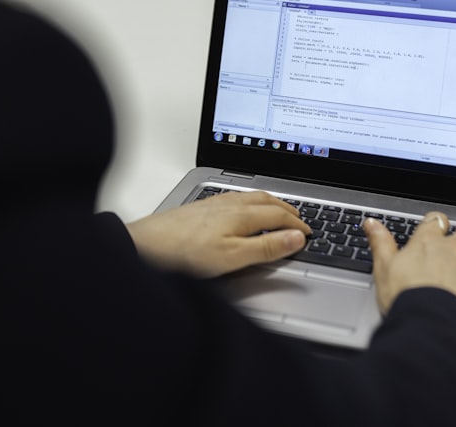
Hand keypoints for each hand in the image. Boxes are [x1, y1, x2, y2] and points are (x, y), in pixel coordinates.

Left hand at [126, 191, 310, 277]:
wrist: (146, 245)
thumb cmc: (184, 253)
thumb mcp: (233, 257)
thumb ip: (267, 248)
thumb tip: (296, 238)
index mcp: (242, 214)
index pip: (280, 216)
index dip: (298, 225)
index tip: (309, 233)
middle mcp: (230, 203)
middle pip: (268, 201)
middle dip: (287, 209)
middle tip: (300, 218)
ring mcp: (214, 203)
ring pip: (252, 197)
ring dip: (270, 203)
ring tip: (278, 211)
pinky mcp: (201, 207)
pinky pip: (236, 198)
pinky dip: (252, 203)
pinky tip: (243, 210)